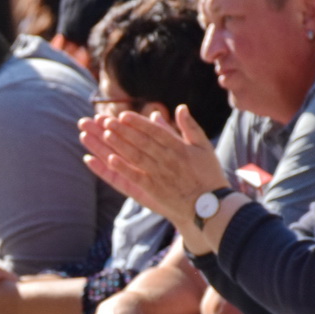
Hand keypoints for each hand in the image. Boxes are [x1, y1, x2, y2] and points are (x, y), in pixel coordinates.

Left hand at [78, 105, 222, 227]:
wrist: (210, 206)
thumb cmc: (208, 174)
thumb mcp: (203, 146)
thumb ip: (190, 126)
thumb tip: (180, 107)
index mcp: (179, 147)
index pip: (155, 131)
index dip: (138, 122)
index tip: (123, 115)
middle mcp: (167, 159)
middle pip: (141, 141)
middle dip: (123, 130)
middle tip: (105, 121)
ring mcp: (159, 175)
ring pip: (136, 156)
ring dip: (119, 144)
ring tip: (104, 134)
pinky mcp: (153, 190)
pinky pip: (135, 177)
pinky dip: (123, 167)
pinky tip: (109, 159)